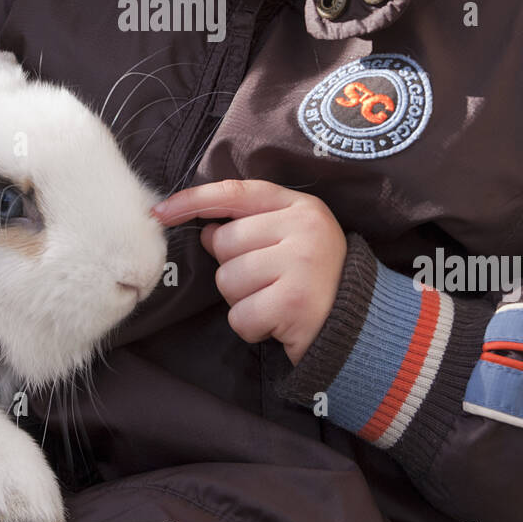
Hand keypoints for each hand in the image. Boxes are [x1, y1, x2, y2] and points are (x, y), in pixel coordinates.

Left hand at [151, 180, 346, 366]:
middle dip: (234, 268)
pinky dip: (251, 327)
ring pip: (227, 280)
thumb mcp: (292, 239)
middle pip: (224, 242)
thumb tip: (204, 230)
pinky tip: (277, 323)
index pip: (235, 193)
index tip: (160, 213)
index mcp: (300, 206)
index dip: (193, 200)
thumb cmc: (315, 281)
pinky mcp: (293, 304)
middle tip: (268, 281)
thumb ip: (251, 225)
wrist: (362, 328)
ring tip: (274, 301)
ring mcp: (301, 265)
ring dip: (242, 300)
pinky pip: (240, 316)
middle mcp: (303, 228)